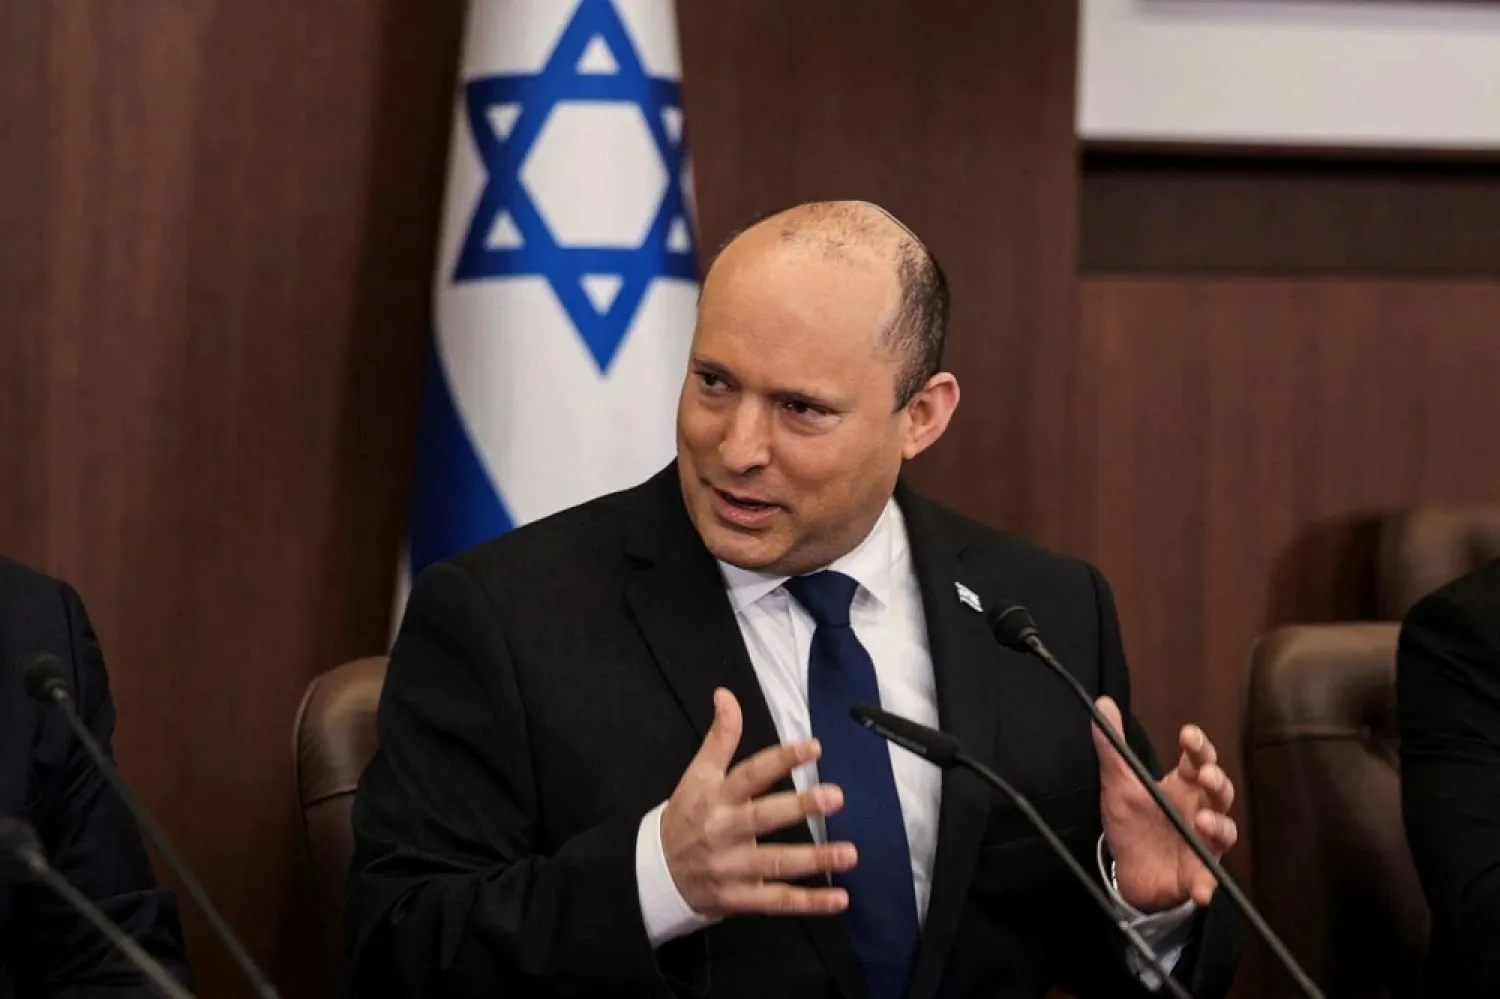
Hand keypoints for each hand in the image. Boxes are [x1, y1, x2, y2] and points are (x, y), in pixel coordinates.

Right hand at [660, 688, 856, 918]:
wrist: (654, 875)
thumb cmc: (685, 817)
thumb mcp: (696, 774)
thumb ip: (719, 737)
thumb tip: (726, 694)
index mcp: (715, 797)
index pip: (749, 774)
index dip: (781, 760)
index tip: (814, 747)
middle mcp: (723, 831)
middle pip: (763, 818)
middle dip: (799, 807)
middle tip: (835, 796)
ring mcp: (731, 868)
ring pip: (775, 863)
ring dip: (814, 859)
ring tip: (849, 853)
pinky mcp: (739, 899)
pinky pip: (777, 903)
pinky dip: (809, 904)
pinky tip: (840, 899)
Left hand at [1093, 696, 1237, 912]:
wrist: (1128, 870)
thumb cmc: (1131, 821)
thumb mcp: (1117, 782)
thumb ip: (1112, 745)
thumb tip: (1102, 703)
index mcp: (1182, 786)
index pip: (1199, 759)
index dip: (1199, 746)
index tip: (1188, 735)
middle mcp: (1200, 810)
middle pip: (1219, 791)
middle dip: (1216, 780)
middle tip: (1203, 774)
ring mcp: (1203, 843)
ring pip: (1224, 831)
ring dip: (1218, 826)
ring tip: (1201, 821)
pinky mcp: (1198, 874)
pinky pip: (1208, 879)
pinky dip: (1207, 884)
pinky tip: (1201, 890)